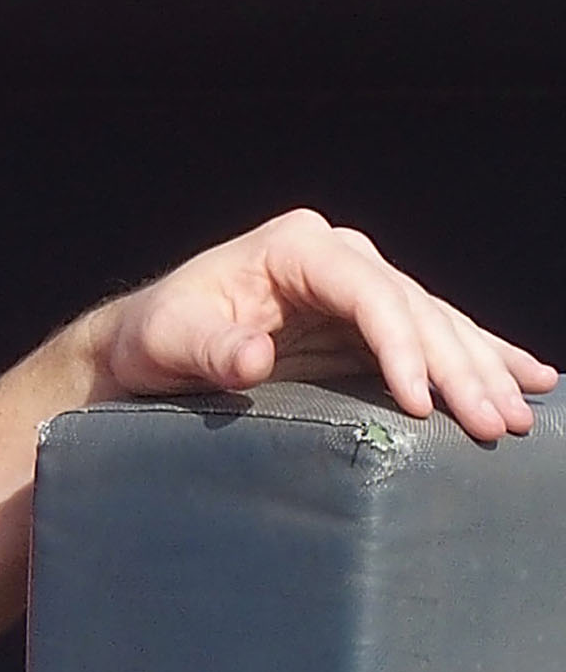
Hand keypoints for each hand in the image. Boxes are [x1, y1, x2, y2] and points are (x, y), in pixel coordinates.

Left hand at [87, 208, 553, 442]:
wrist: (144, 343)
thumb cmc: (154, 337)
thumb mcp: (170, 341)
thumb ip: (212, 350)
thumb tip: (252, 358)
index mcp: (296, 248)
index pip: (371, 294)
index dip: (402, 347)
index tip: (423, 403)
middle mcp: (338, 258)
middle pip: (416, 311)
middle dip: (460, 369)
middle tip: (496, 423)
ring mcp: (357, 285)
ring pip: (437, 325)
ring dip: (482, 370)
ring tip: (522, 413)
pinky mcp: (364, 320)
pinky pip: (434, 336)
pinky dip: (481, 357)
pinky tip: (530, 378)